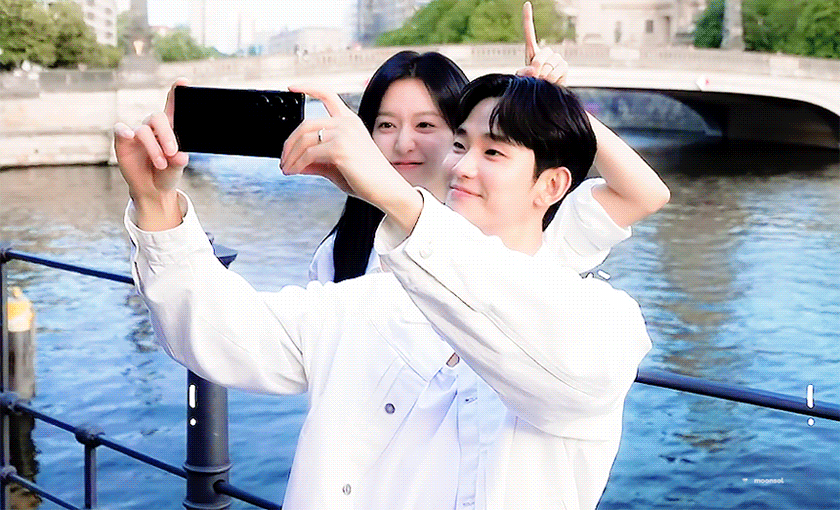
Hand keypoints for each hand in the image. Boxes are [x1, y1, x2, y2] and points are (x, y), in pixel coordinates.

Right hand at [114, 79, 189, 206]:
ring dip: (154, 148)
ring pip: (144, 130)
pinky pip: (120, 130)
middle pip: (158, 118)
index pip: (173, 107)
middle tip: (173, 152)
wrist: (152, 189)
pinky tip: (130, 136)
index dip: (177, 93)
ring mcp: (137, 133)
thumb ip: (179, 162)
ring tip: (162, 164)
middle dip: (167, 134)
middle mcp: (153, 127)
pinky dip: (124, 131)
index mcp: (171, 128)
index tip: (184, 81)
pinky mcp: (123, 140)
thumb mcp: (177, 169)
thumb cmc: (167, 173)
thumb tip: (180, 156)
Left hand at [282, 86, 422, 233]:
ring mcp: (344, 134)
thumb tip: (295, 163)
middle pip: (306, 124)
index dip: (308, 87)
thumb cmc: (367, 179)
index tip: (292, 87)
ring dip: (290, 156)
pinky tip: (294, 172)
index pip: (328, 95)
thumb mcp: (337, 165)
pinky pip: (308, 154)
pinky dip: (297, 164)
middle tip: (283, 159)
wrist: (386, 190)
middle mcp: (347, 123)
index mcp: (350, 121)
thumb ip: (317, 161)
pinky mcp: (340, 148)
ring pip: (304, 140)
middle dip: (289, 143)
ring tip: (286, 169)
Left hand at [516, 2, 567, 84]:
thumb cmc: (532, 86)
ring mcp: (556, 58)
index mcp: (532, 51)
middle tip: (536, 78)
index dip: (527, 18)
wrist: (545, 95)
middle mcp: (546, 52)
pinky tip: (551, 82)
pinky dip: (552, 80)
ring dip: (544, 77)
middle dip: (537, 69)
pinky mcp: (564, 65)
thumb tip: (533, 70)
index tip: (526, 4)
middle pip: (540, 57)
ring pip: (549, 66)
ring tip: (543, 82)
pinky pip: (557, 72)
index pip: (529, 33)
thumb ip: (524, 74)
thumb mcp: (523, 79)